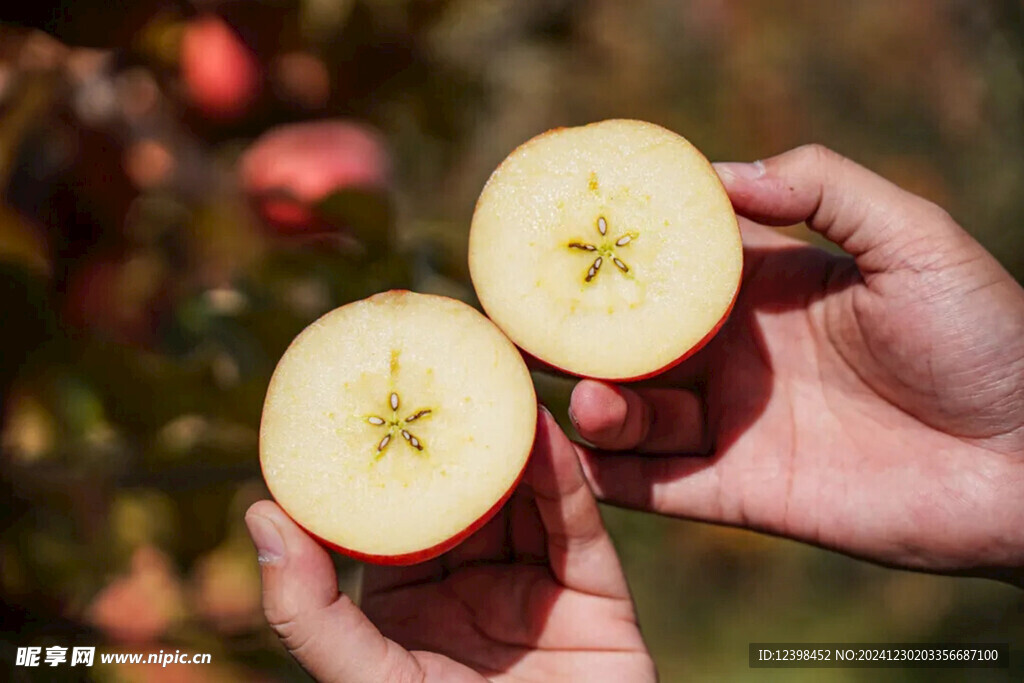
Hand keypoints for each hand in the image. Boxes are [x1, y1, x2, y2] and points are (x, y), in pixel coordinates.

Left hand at [245, 408, 655, 681]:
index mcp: (405, 606)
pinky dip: (559, 474)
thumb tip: (258, 511)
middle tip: (431, 355)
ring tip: (489, 369)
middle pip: (459, 491)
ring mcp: (533, 585)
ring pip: (519, 494)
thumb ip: (308, 610)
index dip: (377, 455)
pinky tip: (541, 425)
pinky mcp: (595, 590)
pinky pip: (575, 522)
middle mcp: (468, 586)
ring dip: (505, 436)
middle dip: (447, 429)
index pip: (389, 513)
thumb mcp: (365, 678)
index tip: (360, 390)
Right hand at [570, 144, 1023, 584]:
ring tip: (584, 399)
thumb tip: (716, 172)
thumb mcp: (913, 237)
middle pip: (636, 345)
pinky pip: (659, 486)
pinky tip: (582, 462)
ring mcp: (735, 428)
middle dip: (580, 336)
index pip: (671, 270)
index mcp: (766, 293)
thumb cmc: (987, 337)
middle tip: (527, 325)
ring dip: (596, 408)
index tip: (558, 241)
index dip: (616, 258)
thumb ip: (821, 187)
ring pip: (637, 416)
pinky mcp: (740, 494)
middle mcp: (737, 359)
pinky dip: (614, 477)